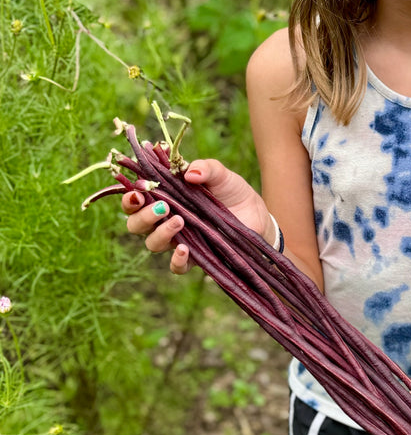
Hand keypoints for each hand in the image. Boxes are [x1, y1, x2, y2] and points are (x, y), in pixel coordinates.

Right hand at [122, 159, 268, 274]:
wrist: (258, 215)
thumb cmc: (232, 193)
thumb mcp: (221, 175)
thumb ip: (206, 168)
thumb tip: (189, 172)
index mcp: (165, 198)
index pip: (135, 201)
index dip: (129, 198)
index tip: (137, 192)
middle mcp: (166, 221)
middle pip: (136, 225)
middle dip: (142, 217)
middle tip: (161, 207)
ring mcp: (179, 240)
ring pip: (153, 244)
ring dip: (160, 233)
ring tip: (179, 220)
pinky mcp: (196, 257)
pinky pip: (177, 266)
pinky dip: (176, 259)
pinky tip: (185, 248)